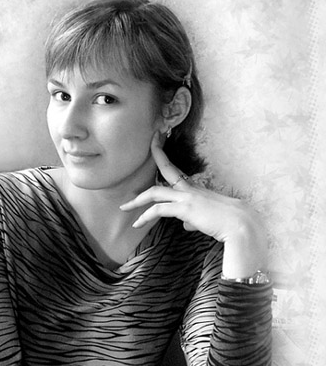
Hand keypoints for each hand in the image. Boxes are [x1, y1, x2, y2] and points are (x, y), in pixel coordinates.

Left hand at [120, 131, 267, 276]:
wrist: (241, 225)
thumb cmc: (229, 223)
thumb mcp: (209, 219)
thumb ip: (194, 219)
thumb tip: (186, 224)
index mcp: (197, 190)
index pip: (177, 170)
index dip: (166, 156)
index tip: (159, 140)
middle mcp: (191, 190)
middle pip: (167, 169)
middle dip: (157, 153)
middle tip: (150, 141)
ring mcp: (187, 197)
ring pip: (155, 192)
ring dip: (137, 200)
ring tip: (124, 207)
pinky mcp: (184, 208)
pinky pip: (158, 209)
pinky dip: (145, 216)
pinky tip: (137, 224)